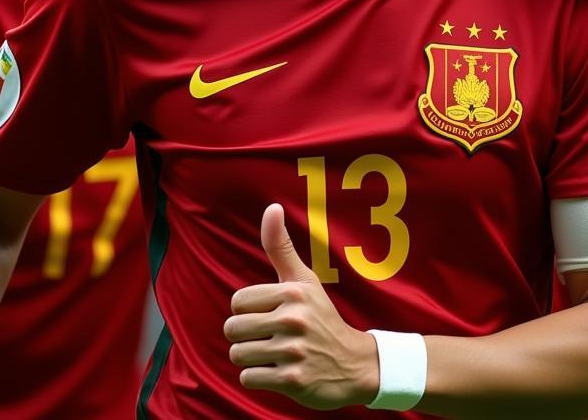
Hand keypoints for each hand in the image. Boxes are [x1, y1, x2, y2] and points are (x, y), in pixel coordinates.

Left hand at [224, 204, 379, 409]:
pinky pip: (248, 378)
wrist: (355, 364)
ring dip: (250, 358)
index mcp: (294, 292)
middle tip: (269, 337)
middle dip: (245, 336)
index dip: (248, 310)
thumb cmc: (321, 317)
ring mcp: (294, 351)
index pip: (238, 301)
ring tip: (273, 354)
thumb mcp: (305, 280)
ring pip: (237, 354)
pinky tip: (278, 371)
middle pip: (233, 328)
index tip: (268, 314)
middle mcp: (294, 319)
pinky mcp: (292, 380)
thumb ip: (281, 246)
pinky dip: (258, 377)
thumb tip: (271, 207)